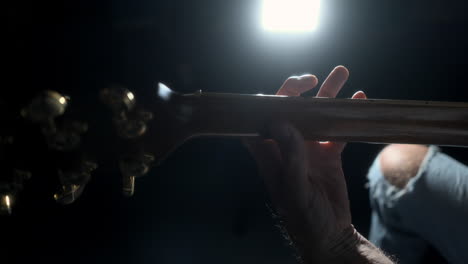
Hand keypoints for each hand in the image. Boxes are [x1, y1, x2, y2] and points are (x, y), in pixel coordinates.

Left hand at [246, 66, 366, 261]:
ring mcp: (308, 149)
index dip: (265, 101)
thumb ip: (290, 158)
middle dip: (298, 91)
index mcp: (270, 154)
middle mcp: (286, 147)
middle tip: (312, 79)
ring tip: (342, 73)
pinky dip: (347, 117)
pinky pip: (336, 130)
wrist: (329, 235)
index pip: (259, 121)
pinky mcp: (327, 154)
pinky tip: (359, 100)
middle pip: (288, 111)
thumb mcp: (295, 190)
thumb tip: (281, 122)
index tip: (283, 92)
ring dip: (327, 95)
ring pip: (315, 116)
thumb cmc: (304, 218)